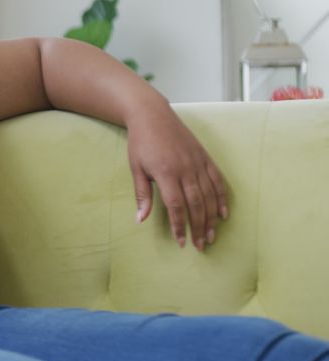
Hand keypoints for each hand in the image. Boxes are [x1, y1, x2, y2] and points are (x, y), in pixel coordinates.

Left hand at [126, 109, 227, 251]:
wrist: (152, 115)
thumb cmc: (140, 143)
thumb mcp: (136, 168)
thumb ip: (142, 195)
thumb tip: (141, 219)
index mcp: (166, 173)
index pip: (177, 206)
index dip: (180, 226)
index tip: (182, 242)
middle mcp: (186, 169)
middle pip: (197, 204)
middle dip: (199, 227)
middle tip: (201, 245)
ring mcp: (198, 163)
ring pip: (210, 195)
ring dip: (212, 218)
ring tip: (212, 235)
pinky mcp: (205, 157)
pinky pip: (218, 180)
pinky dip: (222, 198)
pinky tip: (223, 213)